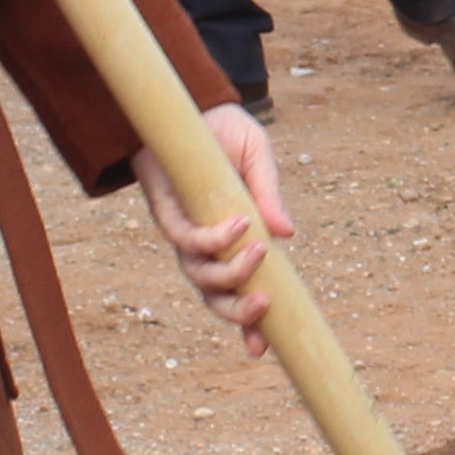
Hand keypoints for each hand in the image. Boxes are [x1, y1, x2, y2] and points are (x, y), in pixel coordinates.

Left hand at [133, 100, 289, 338]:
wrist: (186, 103)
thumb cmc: (224, 135)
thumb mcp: (258, 161)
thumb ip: (270, 196)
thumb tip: (289, 234)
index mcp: (231, 242)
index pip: (239, 292)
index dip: (247, 324)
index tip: (261, 350)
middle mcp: (205, 246)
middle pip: (215, 299)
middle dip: (237, 314)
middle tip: (264, 306)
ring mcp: (184, 232)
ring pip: (200, 277)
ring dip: (229, 275)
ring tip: (256, 252)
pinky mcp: (165, 213)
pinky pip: (186, 240)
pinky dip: (213, 240)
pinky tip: (237, 224)